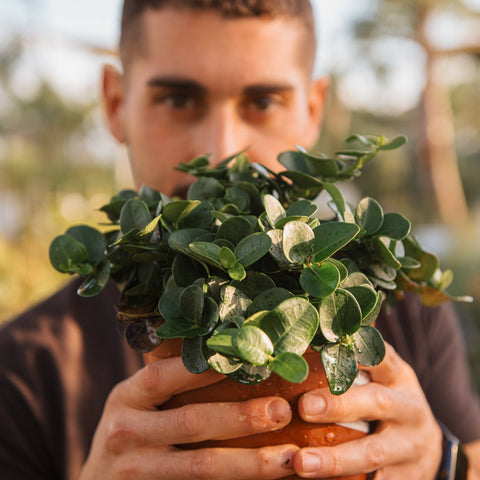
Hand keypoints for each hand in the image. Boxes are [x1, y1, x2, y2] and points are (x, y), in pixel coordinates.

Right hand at [79, 356, 297, 479]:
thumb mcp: (137, 402)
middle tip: (282, 411)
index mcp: (126, 397)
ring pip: (201, 467)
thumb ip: (169, 382)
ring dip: (250, 462)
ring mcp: (136, 472)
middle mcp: (126, 433)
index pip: (164, 375)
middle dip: (241, 417)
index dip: (205, 368)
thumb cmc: (131, 430)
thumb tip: (229, 354)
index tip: (247, 359)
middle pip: (191, 422)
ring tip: (289, 455)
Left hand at [293, 343, 442, 478]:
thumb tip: (309, 335)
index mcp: (398, 376)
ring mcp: (412, 446)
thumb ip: (355, 360)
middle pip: (376, 402)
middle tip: (304, 406)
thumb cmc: (387, 401)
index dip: (356, 352)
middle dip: (338, 404)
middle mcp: (409, 408)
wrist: (425, 443)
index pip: (380, 356)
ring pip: (374, 452)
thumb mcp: (381, 376)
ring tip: (300, 461)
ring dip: (335, 459)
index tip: (326, 350)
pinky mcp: (411, 478)